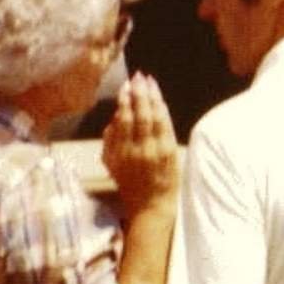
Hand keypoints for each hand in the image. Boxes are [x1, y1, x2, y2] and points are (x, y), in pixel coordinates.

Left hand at [102, 74, 178, 220]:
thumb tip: (156, 106)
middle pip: (139, 116)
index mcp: (162, 150)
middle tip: (137, 77)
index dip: (153, 96)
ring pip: (123, 122)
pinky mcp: (112, 161)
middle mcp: (142, 151)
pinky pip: (111, 136)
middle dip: (138, 94)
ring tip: (126, 87)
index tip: (150, 80)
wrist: (149, 207)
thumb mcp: (173, 156)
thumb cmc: (167, 181)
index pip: (156, 116)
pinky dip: (115, 121)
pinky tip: (118, 110)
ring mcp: (124, 156)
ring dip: (124, 102)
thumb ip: (164, 132)